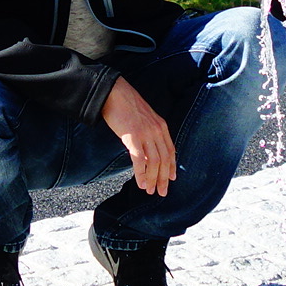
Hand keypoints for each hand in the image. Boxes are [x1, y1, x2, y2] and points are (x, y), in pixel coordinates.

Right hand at [102, 76, 176, 195]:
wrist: (114, 93)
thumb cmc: (125, 106)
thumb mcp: (143, 119)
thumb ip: (149, 132)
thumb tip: (147, 149)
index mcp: (161, 126)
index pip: (171, 150)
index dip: (172, 166)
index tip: (172, 179)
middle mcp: (157, 130)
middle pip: (165, 159)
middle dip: (163, 178)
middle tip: (162, 192)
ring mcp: (146, 134)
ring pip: (154, 162)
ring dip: (153, 179)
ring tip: (150, 191)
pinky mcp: (133, 137)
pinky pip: (140, 160)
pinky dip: (141, 174)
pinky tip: (140, 183)